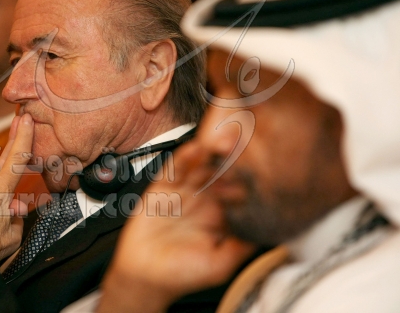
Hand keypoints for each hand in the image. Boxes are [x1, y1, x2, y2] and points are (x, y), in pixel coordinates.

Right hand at [97, 138, 255, 312]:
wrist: (144, 275)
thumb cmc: (181, 274)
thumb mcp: (221, 265)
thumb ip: (243, 247)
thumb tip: (272, 233)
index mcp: (222, 215)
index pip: (239, 189)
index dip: (248, 178)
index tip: (257, 167)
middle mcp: (204, 200)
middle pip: (221, 171)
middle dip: (232, 159)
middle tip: (242, 147)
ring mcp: (184, 191)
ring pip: (201, 164)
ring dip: (211, 152)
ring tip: (221, 142)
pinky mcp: (163, 187)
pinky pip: (174, 167)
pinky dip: (184, 156)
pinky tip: (195, 149)